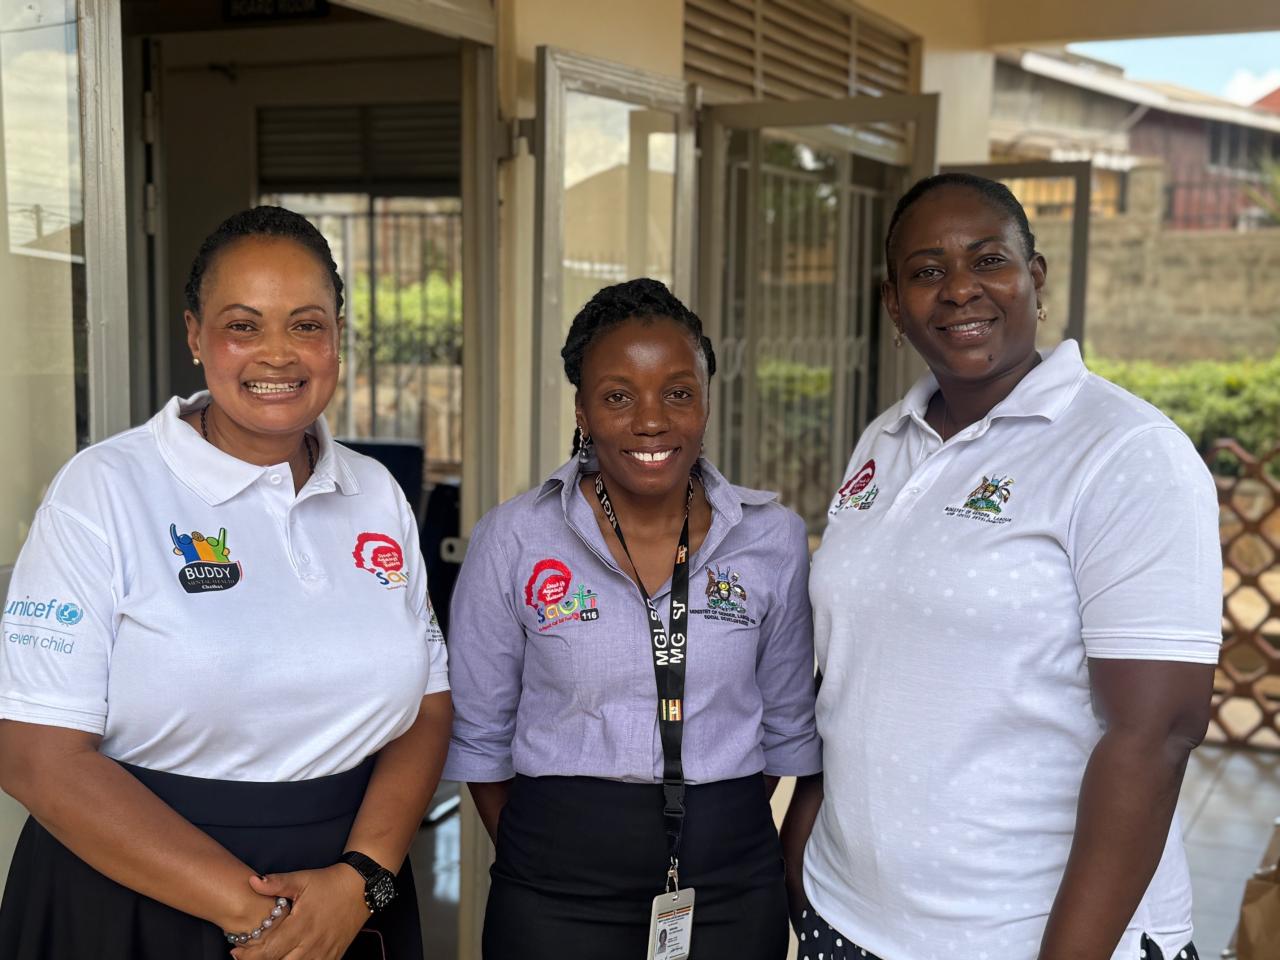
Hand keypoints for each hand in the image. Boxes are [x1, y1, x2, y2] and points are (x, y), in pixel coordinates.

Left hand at [230, 865, 369, 959]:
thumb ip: (277, 883)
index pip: (269, 950)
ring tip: (267, 957)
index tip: (236, 950)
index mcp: (301, 925)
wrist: (361, 888)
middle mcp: (312, 944)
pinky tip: (289, 958)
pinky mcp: (333, 957)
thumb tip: (252, 881)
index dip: (249, 954)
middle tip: (244, 957)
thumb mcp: (302, 879)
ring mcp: (323, 953)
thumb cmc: (328, 883)